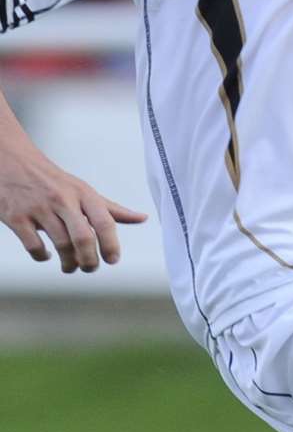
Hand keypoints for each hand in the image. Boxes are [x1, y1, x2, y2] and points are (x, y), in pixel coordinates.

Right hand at [0, 147, 146, 272]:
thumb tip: (142, 218)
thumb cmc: (54, 181)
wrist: (12, 162)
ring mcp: (39, 209)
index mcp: (83, 194)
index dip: (111, 244)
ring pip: (60, 244)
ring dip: (69, 262)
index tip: (113, 260)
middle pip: (83, 237)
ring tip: (71, 267)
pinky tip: (46, 256)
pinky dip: (41, 257)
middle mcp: (63, 201)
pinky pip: (33, 245)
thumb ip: (110, 208)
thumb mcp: (84, 190)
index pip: (104, 221)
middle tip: (91, 268)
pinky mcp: (16, 217)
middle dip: (90, 260)